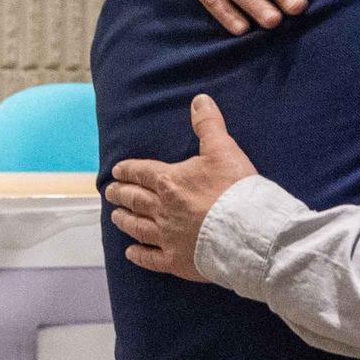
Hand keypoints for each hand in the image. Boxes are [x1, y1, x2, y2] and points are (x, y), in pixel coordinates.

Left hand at [103, 96, 257, 281]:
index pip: (140, 172)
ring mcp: (166, 236)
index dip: (127, 170)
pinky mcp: (175, 259)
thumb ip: (209, 126)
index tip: (117, 170)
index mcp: (169, 181)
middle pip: (133, 199)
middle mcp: (161, 209)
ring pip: (136, 226)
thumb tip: (199, 100)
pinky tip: (131, 251)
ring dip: (124, 220)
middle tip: (111, 192)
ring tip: (115, 216)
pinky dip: (137, 254)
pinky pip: (149, 257)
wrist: (248, 230)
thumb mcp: (224, 150)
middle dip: (120, 194)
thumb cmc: (236, 189)